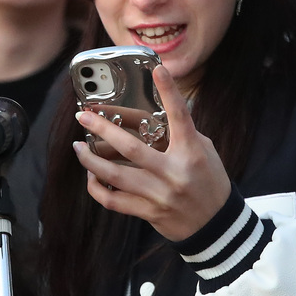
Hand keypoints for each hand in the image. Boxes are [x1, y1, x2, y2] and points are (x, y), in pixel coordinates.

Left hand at [73, 64, 230, 240]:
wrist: (217, 226)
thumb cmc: (209, 182)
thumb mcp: (204, 152)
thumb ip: (181, 134)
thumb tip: (152, 116)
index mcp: (191, 152)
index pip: (180, 116)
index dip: (169, 91)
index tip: (158, 69)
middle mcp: (174, 172)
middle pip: (131, 147)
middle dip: (102, 128)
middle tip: (83, 115)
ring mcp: (159, 194)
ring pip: (115, 176)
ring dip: (91, 160)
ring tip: (78, 147)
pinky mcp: (149, 212)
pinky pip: (114, 200)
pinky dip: (97, 189)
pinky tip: (91, 177)